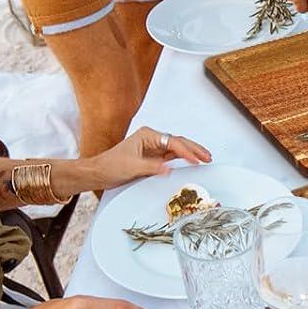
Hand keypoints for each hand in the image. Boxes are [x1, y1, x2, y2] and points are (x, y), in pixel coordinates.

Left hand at [88, 126, 210, 192]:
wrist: (99, 173)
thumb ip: (152, 167)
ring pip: (177, 148)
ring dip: (191, 153)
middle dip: (194, 149)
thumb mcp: (132, 167)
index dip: (186, 151)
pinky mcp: (153, 158)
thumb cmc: (111, 165)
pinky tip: (191, 162)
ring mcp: (153, 148)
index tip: (196, 160)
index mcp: (148, 135)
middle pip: (178, 142)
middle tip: (208, 156)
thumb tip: (169, 169)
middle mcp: (152, 139)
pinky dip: (183, 159)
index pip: (172, 142)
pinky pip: (172, 157)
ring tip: (205, 158)